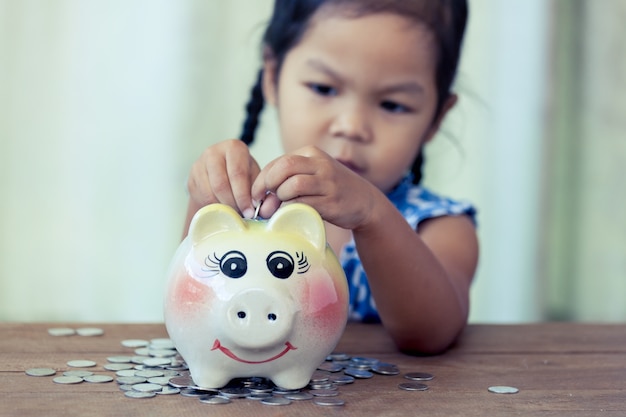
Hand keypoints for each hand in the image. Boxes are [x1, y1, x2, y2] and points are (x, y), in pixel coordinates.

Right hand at [187, 139, 260, 217]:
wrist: (223, 171)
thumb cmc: (243, 174)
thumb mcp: (254, 176)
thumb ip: (258, 189)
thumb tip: (261, 209)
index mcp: (234, 148)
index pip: (237, 174)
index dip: (243, 196)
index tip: (249, 212)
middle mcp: (214, 152)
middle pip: (221, 184)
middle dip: (233, 204)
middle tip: (241, 216)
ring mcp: (199, 164)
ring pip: (209, 193)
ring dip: (222, 208)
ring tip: (233, 214)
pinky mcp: (191, 178)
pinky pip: (201, 198)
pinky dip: (212, 208)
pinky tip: (222, 211)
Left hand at [251, 146, 375, 228]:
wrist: (364, 201)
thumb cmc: (330, 189)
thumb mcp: (311, 174)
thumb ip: (287, 179)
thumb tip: (260, 198)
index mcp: (311, 153)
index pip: (278, 162)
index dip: (261, 180)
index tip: (256, 196)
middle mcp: (320, 164)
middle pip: (284, 168)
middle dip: (268, 185)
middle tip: (264, 202)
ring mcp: (327, 182)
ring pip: (292, 185)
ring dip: (280, 198)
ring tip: (277, 209)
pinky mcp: (331, 202)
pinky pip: (304, 203)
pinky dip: (291, 210)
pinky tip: (290, 214)